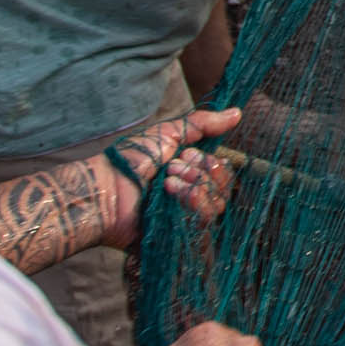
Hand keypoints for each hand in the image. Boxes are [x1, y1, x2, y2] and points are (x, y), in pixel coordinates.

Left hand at [98, 105, 242, 246]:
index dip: (208, 161)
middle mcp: (192, 194)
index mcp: (190, 172)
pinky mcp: (182, 232)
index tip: (184, 154)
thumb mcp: (168, 133)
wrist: (106, 190)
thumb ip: (203, 124)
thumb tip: (238, 112)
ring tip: (167, 183)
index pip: (222, 169)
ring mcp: (187, 214)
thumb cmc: (130, 161)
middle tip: (171, 168)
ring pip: (218, 203)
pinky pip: (206, 219)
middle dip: (200, 172)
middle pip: (224, 186)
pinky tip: (171, 195)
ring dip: (194, 187)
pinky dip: (192, 202)